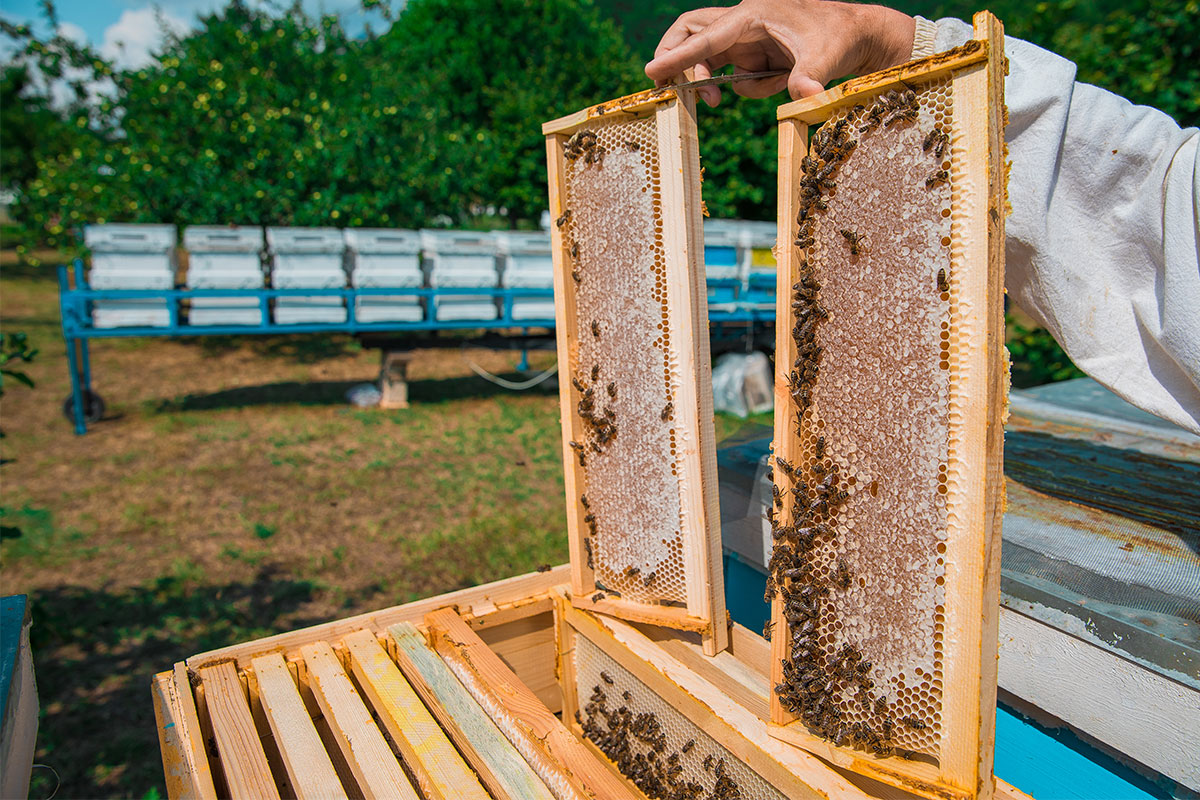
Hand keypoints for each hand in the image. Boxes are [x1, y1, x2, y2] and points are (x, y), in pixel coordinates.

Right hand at [645, 1, 915, 106]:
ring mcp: (747, 37)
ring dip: (710, 81)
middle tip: (667, 86)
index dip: (677, 56)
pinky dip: (747, 85)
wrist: (859, 35)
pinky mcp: (754, 52)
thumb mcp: (826, 59)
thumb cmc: (841, 37)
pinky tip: (776, 80)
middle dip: (675, 57)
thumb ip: (809, 79)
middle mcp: (744, 22)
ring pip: (708, 56)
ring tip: (716, 100)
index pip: (705, 36)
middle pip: (691, 31)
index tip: (652, 72)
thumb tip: (805, 98)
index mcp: (753, 15)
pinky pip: (734, 74)